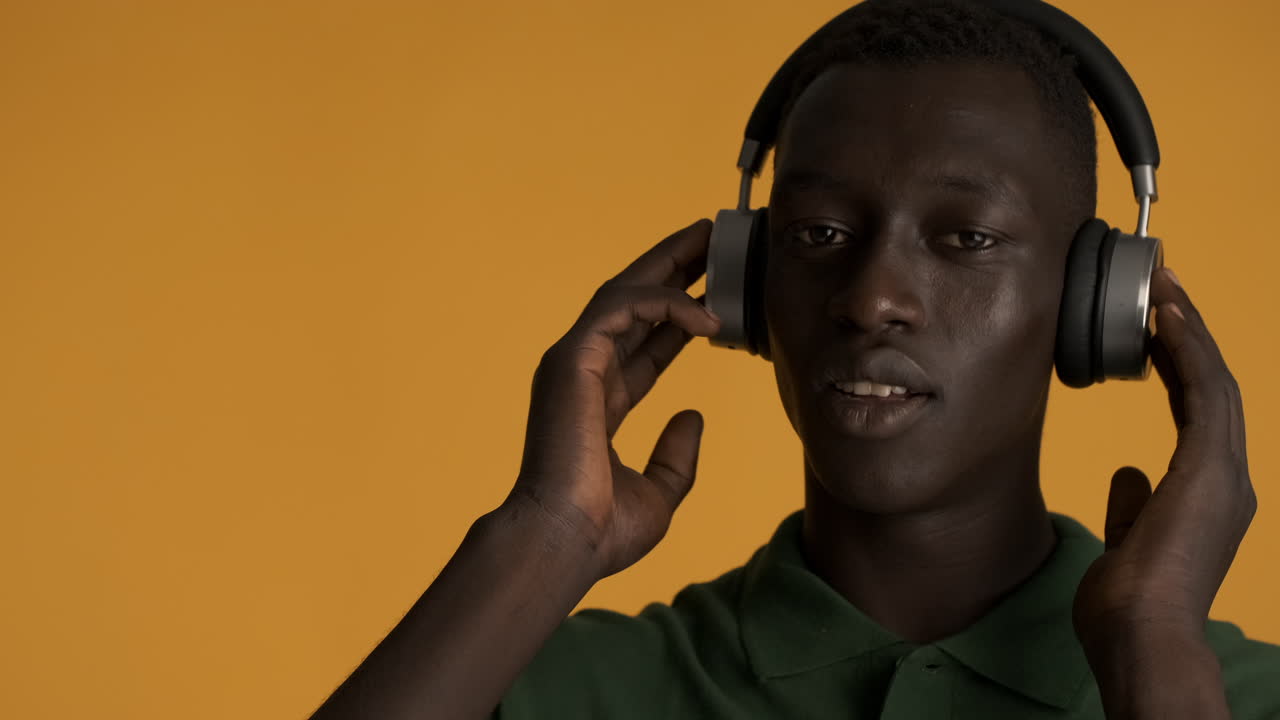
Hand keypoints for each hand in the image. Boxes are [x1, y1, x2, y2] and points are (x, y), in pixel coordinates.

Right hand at [506, 219, 720, 579]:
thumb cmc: (601, 530)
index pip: (643, 345)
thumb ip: (676, 456)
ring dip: (668, 264)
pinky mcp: (573, 358)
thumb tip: (694, 416)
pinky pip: (622, 308)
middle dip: (671, 269)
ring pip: (624, 292)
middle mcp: (583, 374)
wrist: (564, 542)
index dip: (678, 316)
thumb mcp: (659, 493)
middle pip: (632, 305)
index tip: (713, 294)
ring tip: (711, 240)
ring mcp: (574, 362)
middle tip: (712, 239)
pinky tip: (706, 313)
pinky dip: (664, 302)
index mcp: (600, 403)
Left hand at [1072, 267, 1255, 654]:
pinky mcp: (1211, 470)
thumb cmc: (1130, 603)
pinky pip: (1203, 394)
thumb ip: (1134, 504)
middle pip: (1214, 388)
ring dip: (1190, 331)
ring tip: (1165, 289)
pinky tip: (1169, 318)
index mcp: (1211, 496)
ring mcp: (1226, 474)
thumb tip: (1129, 473)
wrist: (1142, 635)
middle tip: (1164, 291)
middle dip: (1190, 336)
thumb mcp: (1129, 541)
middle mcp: (1229, 480)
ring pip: (1215, 382)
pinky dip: (1188, 350)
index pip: (1198, 414)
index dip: (1181, 367)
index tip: (1157, 330)